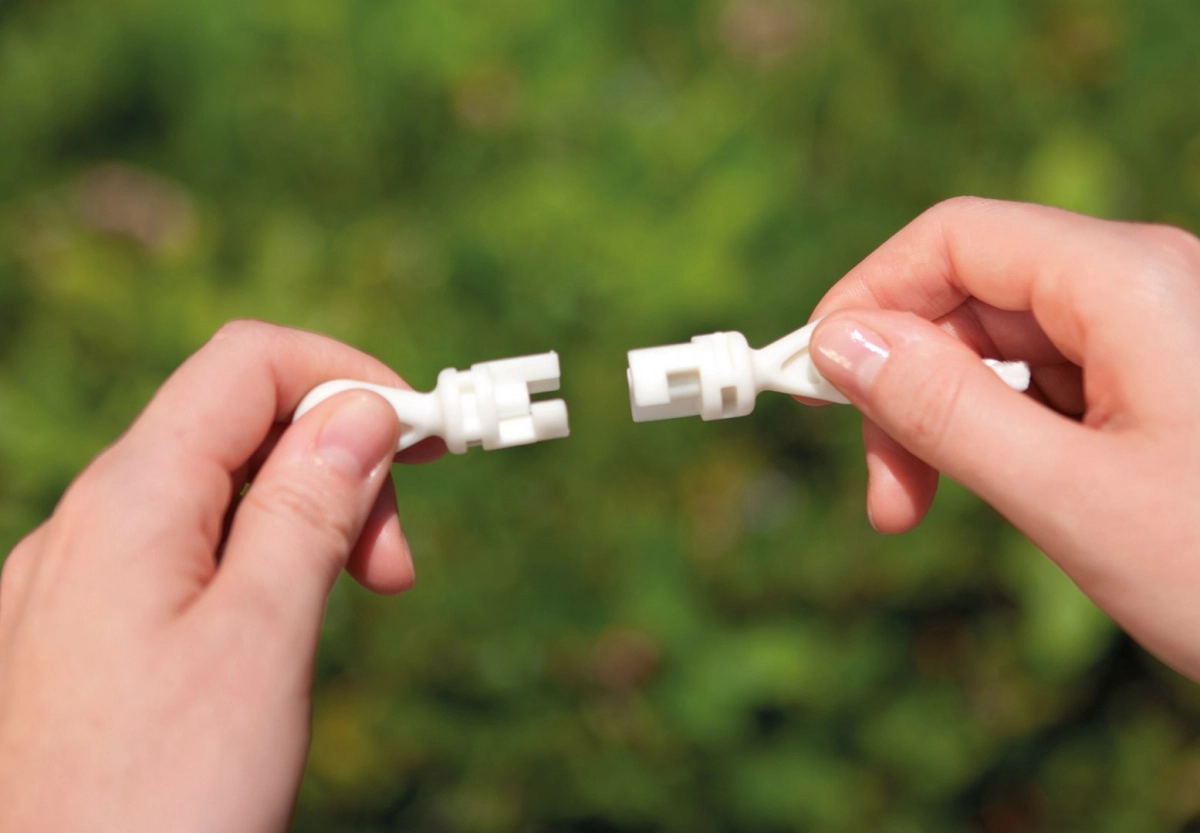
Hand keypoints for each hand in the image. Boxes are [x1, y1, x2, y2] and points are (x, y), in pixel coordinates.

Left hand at [0, 321, 442, 831]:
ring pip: (218, 493)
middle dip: (339, 463)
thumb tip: (359, 413)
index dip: (347, 376)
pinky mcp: (89, 636)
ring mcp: (81, 581)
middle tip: (398, 565)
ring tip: (362, 596)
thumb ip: (309, 509)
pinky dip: (262, 562)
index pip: (249, 362)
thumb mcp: (262, 638)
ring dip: (308, 517)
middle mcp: (93, 522)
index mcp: (132, 498)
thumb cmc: (157, 798)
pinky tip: (288, 626)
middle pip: (238, 425)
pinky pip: (188, 554)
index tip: (424, 438)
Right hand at [805, 197, 1199, 680]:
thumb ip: (943, 411)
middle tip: (885, 495)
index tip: (817, 383)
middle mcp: (1143, 287)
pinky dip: (1000, 435)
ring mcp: (1156, 334)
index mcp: (1127, 283)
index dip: (867, 300)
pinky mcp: (1161, 382)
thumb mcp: (1070, 496)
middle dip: (905, 384)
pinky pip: (1048, 384)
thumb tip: (841, 343)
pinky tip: (1009, 495)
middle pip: (971, 293)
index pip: (952, 239)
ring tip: (929, 508)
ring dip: (947, 419)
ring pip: (1003, 345)